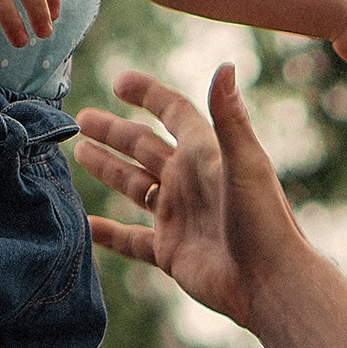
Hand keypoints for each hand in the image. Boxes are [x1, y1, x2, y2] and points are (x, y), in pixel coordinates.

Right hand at [74, 66, 313, 331]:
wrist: (267, 282)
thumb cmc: (263, 220)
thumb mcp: (245, 163)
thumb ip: (229, 117)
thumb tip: (225, 65)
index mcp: (204, 154)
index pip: (173, 113)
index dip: (148, 94)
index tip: (119, 82)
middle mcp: (189, 181)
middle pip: (144, 147)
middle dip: (113, 131)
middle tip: (82, 118)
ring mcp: (178, 216)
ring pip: (134, 186)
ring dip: (108, 169)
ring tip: (79, 152)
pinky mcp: (170, 251)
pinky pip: (131, 240)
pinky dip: (108, 234)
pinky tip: (86, 225)